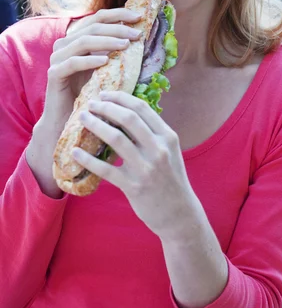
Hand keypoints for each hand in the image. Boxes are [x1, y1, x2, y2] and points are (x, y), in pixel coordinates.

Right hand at [42, 8, 142, 132]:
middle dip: (117, 28)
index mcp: (76, 38)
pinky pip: (73, 62)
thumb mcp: (106, 68)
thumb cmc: (91, 93)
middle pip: (93, 27)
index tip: (139, 17)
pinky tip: (105, 61)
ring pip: (83, 42)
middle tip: (137, 34)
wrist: (69, 120)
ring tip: (125, 45)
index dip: (118, 15)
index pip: (98, 18)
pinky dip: (90, 60)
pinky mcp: (54, 74)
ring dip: (107, 41)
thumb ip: (116, 52)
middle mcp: (64, 44)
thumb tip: (141, 38)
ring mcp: (57, 58)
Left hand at [72, 91, 196, 239]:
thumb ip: (152, 134)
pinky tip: (75, 153)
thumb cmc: (170, 180)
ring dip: (95, 125)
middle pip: (128, 118)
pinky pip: (106, 169)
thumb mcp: (169, 152)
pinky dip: (88, 159)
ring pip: (115, 138)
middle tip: (90, 104)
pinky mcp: (134, 186)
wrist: (179, 213)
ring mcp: (147, 168)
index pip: (142, 108)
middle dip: (106, 107)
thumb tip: (124, 114)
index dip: (121, 97)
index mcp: (168, 136)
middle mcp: (159, 149)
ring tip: (82, 119)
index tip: (105, 94)